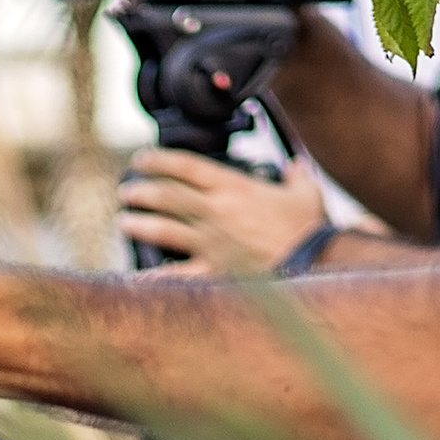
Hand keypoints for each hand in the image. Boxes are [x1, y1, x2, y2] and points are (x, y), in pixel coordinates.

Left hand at [115, 149, 329, 274]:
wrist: (316, 262)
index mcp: (233, 187)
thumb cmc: (310, 228)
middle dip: (142, 191)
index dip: (159, 160)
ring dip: (139, 224)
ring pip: (163, 229)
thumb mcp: (306, 192)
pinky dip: (154, 278)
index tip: (141, 159)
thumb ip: (296, 176)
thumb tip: (297, 166)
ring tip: (124, 222)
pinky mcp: (215, 271)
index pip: (186, 166)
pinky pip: (178, 275)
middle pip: (166, 196)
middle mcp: (216, 212)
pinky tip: (135, 280)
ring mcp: (212, 242)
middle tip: (126, 191)